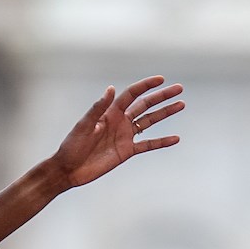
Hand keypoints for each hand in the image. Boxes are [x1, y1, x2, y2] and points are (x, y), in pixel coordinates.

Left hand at [48, 76, 183, 190]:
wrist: (68, 170)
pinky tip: (175, 138)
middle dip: (162, 96)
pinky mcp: (127, 151)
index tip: (161, 79)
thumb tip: (110, 88)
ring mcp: (125, 136)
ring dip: (165, 113)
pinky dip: (161, 142)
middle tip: (179, 89)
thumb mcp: (83, 125)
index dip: (146, 86)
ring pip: (149, 121)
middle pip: (145, 105)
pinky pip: (148, 144)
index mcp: (110, 112)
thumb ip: (98, 108)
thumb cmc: (72, 146)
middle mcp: (120, 121)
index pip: (132, 94)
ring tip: (181, 105)